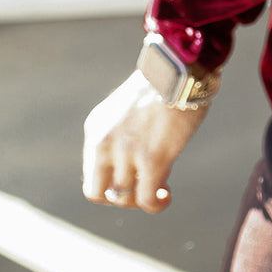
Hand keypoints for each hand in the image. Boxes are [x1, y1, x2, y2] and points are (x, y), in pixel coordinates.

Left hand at [82, 70, 211, 213]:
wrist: (179, 67)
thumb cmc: (164, 84)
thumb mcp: (128, 108)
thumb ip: (123, 132)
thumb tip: (139, 156)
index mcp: (95, 128)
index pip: (92, 172)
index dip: (112, 182)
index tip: (133, 175)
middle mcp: (103, 143)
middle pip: (96, 192)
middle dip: (119, 197)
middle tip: (141, 187)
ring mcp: (125, 152)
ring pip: (122, 198)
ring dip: (140, 199)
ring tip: (160, 189)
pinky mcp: (151, 159)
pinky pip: (146, 199)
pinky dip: (155, 204)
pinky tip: (166, 196)